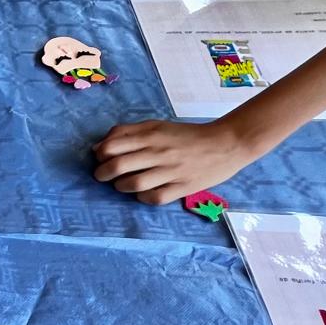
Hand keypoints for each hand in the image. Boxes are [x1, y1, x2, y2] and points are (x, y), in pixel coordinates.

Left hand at [91, 119, 256, 204]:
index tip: (102, 158)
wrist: (227, 143)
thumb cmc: (187, 135)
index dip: (100, 155)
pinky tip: (143, 193)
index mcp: (151, 135)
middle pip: (117, 166)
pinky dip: (143, 198)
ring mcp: (171, 171)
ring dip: (120, 187)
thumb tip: (99, 146)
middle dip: (103, 174)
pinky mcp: (183, 187)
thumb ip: (128, 132)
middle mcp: (159, 152)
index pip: (111, 146)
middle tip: (104, 176)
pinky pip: (154, 198)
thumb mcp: (157, 126)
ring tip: (122, 185)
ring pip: (133, 184)